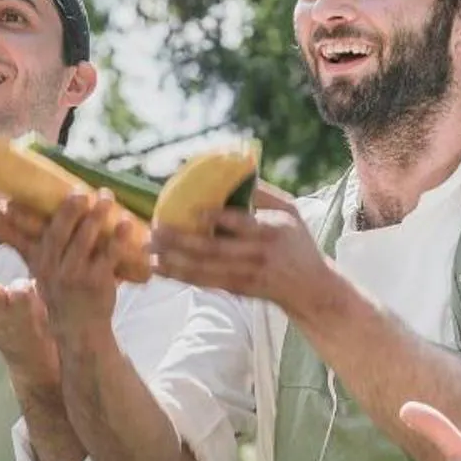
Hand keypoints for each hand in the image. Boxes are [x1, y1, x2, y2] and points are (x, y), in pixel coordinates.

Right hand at [0, 192, 125, 334]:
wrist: (79, 328)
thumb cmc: (60, 290)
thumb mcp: (38, 268)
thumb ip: (23, 242)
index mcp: (39, 261)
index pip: (28, 235)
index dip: (21, 215)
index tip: (23, 195)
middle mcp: (53, 268)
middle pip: (59, 235)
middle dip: (69, 211)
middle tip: (82, 192)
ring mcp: (75, 276)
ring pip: (84, 242)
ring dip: (96, 218)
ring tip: (106, 197)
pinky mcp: (97, 281)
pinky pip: (108, 256)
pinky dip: (118, 239)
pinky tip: (126, 223)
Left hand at [150, 192, 330, 314]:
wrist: (311, 288)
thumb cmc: (298, 242)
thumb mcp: (291, 211)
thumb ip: (265, 193)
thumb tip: (238, 169)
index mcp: (270, 231)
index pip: (242, 224)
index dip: (218, 218)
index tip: (193, 210)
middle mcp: (257, 255)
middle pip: (214, 249)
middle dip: (181, 241)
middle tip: (155, 230)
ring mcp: (246, 275)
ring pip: (204, 270)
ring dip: (174, 261)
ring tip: (149, 250)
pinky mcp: (238, 290)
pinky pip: (205, 283)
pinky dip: (181, 276)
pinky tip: (161, 268)